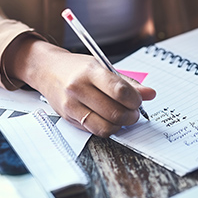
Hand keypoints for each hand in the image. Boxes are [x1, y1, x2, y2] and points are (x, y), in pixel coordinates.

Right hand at [5, 37, 155, 136]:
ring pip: (105, 126)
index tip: (139, 101)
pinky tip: (109, 119)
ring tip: (123, 117)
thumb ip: (127, 82)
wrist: (47, 70)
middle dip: (131, 115)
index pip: (119, 91)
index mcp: (90, 71)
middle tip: (134, 112)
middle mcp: (78, 88)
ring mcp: (72, 105)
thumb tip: (150, 94)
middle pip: (114, 112)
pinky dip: (107, 128)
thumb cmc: (77, 68)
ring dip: (120, 125)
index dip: (135, 100)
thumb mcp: (102, 66)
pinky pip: (94, 130)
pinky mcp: (68, 118)